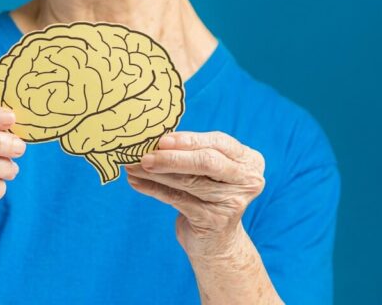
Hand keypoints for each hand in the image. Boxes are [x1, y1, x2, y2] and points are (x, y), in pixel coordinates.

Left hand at [124, 130, 265, 258]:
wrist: (217, 241)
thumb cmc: (208, 194)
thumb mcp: (209, 171)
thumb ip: (192, 153)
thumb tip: (153, 139)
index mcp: (249, 160)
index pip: (218, 142)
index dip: (189, 140)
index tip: (161, 140)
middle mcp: (247, 180)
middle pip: (206, 162)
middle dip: (172, 158)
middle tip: (144, 156)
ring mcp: (232, 202)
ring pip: (188, 181)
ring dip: (156, 173)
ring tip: (132, 166)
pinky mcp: (215, 220)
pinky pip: (177, 199)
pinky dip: (153, 189)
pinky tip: (136, 183)